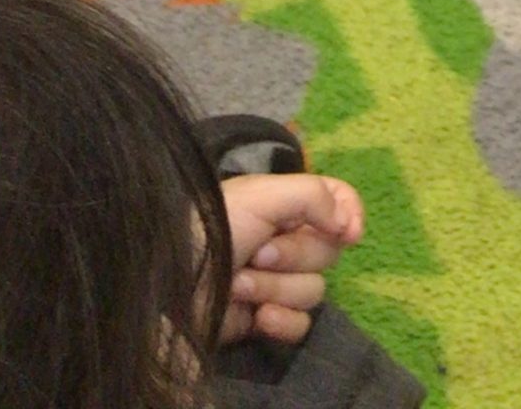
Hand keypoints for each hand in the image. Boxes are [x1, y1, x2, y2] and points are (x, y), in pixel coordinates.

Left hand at [218, 173, 365, 350]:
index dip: (350, 214)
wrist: (170, 282)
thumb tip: (348, 226)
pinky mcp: (266, 319)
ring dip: (276, 288)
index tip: (347, 232)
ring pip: (314, 290)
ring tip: (239, 285)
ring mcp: (278, 282)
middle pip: (329, 251)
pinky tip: (258, 317)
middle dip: (294, 256)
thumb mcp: (263, 194)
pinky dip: (282, 322)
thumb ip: (314, 196)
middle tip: (259, 253)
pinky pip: (300, 324)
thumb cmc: (215, 227)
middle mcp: (287, 240)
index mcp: (288, 204)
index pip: (339, 200)